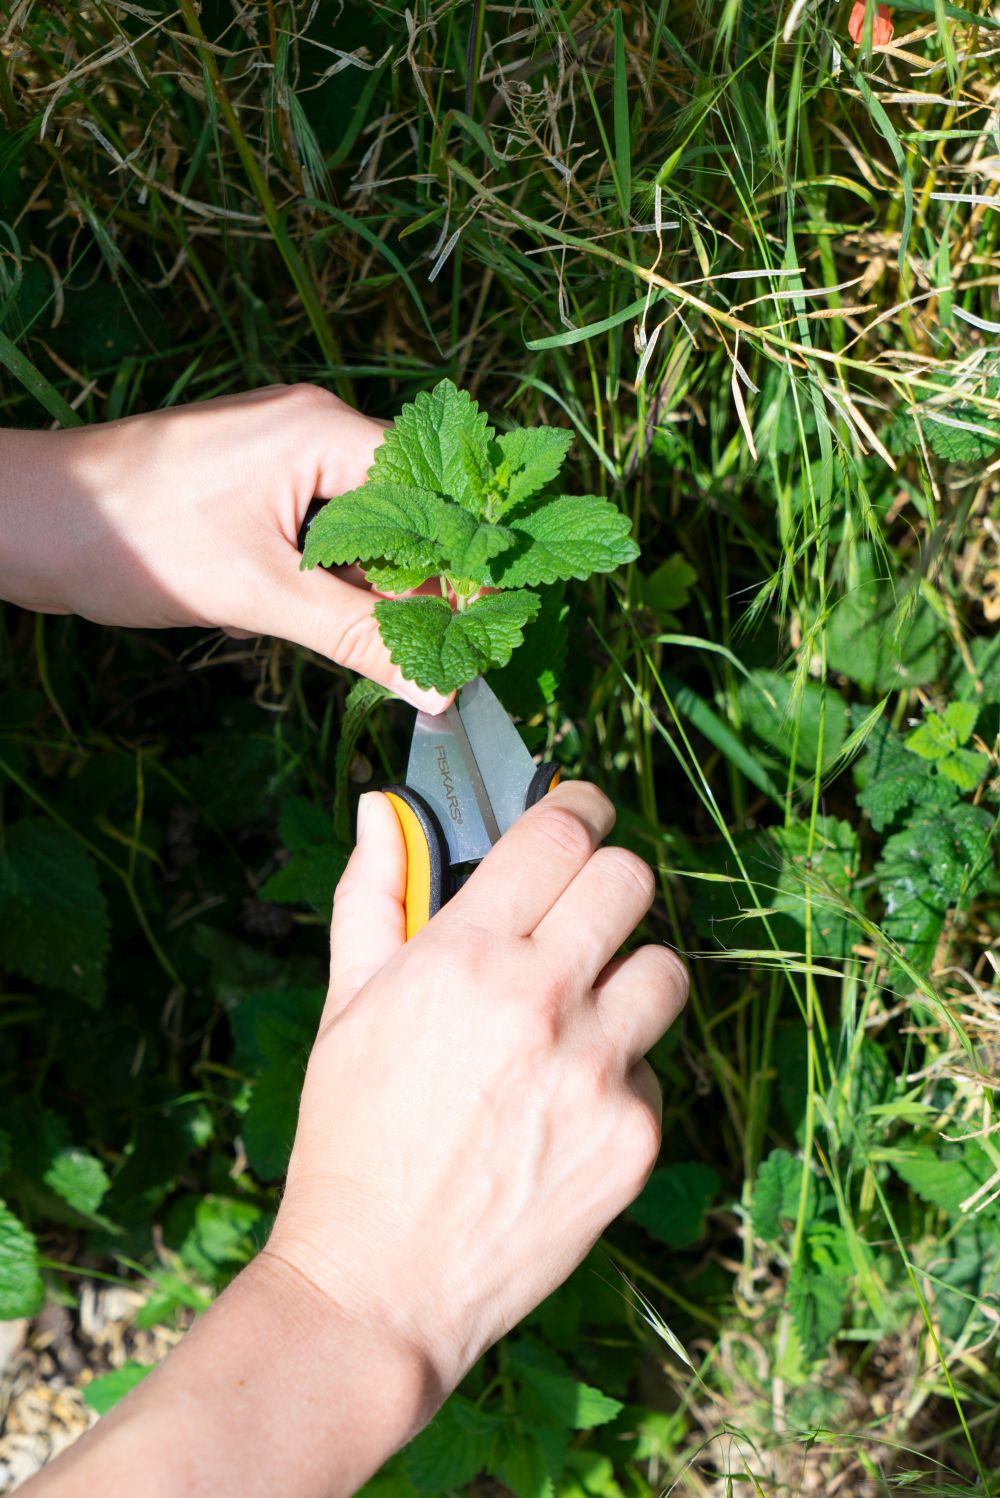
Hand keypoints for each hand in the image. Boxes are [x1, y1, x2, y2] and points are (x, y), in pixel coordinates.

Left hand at [0, 385, 450, 712]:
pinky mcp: (254, 488)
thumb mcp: (260, 594)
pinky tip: (326, 620)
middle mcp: (310, 430)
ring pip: (363, 528)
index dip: (462, 561)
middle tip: (447, 649)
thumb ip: (358, 636)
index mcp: (321, 431)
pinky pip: (321, 534)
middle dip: (421, 581)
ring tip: (384, 643)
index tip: (485, 624)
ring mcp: (280, 457)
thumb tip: (437, 685)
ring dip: (373, 586)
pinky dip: (331, 580)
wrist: (26, 522)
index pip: (432, 490)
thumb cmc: (132, 537)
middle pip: (405, 509)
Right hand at [266, 781, 687, 1391]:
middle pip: (630, 878)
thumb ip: (373, 894)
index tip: (580, 811)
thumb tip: (381, 807)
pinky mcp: (636, 1137)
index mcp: (467, 954)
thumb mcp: (346, 1005)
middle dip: (608, 878)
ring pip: (667, 969)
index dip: (578, 806)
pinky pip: (656, 1068)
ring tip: (579, 1014)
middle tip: (582, 907)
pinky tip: (565, 1108)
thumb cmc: (350, 1135)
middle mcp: (542, 1000)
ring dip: (627, 976)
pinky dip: (621, 1074)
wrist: (381, 1282)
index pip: (560, 832)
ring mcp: (600, 1071)